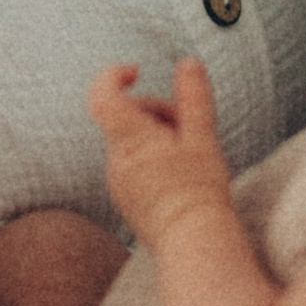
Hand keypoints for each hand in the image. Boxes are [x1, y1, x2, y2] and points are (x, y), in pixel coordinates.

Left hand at [88, 59, 234, 247]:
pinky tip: (180, 177)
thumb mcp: (203, 137)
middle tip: (188, 125)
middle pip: (126, 118)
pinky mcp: (126, 201)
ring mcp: (118, 183)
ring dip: (157, 137)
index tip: (136, 70)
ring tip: (190, 154)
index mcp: (130, 139)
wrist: (194, 241)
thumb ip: (194, 97)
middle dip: (156, 111)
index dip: (113, 76)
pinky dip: (153, 159)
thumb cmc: (199, 190)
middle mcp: (116, 160)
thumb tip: (188, 63)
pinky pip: (133, 167)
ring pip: (131, 143)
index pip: (102, 96)